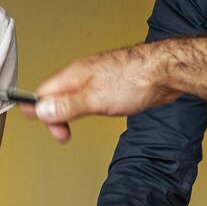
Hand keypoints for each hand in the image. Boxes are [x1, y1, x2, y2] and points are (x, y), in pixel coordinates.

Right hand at [25, 45, 179, 142]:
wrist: (165, 71)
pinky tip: (96, 114)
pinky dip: (87, 109)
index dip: (40, 112)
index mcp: (73, 76)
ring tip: (72, 127)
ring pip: (74, 97)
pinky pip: (91, 97)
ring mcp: (98, 79)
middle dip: (56, 117)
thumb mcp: (94, 99)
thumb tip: (41, 110)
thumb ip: (66, 106)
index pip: (43, 93)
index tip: (50, 128)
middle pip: (56, 96)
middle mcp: (83, 75)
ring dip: (70, 114)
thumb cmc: (134, 79)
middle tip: (64, 134)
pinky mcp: (112, 85)